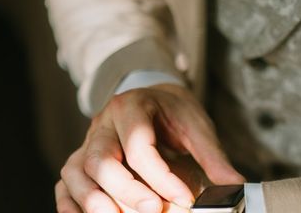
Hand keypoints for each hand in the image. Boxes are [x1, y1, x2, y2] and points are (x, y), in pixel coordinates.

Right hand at [54, 84, 244, 212]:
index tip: (184, 198)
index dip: (161, 177)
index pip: (139, 146)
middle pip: (101, 160)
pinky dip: (73, 206)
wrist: (154, 98)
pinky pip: (64, 185)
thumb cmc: (174, 113)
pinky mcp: (79, 162)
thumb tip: (235, 188)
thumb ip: (213, 157)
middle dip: (126, 192)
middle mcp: (103, 123)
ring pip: (77, 173)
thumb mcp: (197, 126)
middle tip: (154, 211)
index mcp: (132, 107)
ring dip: (96, 203)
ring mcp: (87, 142)